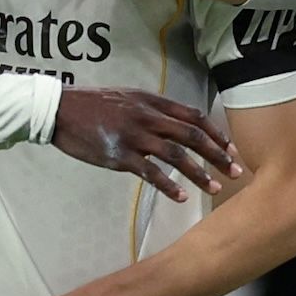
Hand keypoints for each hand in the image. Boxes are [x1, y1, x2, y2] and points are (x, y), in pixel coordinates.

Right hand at [51, 87, 242, 201]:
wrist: (60, 110)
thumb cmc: (94, 105)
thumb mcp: (128, 97)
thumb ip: (152, 109)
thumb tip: (175, 122)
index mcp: (152, 101)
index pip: (193, 116)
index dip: (215, 133)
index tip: (230, 148)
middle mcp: (148, 117)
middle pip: (192, 136)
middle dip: (218, 154)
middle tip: (236, 171)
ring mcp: (135, 136)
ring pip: (176, 155)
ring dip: (200, 173)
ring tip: (216, 188)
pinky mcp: (120, 155)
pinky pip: (150, 173)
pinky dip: (169, 186)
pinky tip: (182, 197)